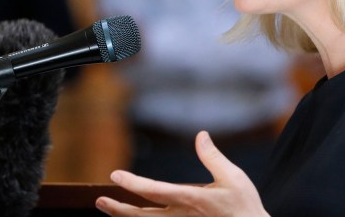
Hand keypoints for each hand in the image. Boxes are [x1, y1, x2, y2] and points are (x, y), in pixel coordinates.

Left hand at [95, 131, 268, 215]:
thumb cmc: (245, 207)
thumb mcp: (232, 177)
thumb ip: (212, 157)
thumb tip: (200, 135)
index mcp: (191, 199)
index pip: (154, 191)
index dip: (132, 183)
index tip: (115, 176)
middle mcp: (182, 216)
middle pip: (142, 216)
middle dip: (118, 209)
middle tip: (99, 201)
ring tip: (109, 209)